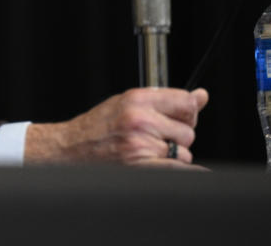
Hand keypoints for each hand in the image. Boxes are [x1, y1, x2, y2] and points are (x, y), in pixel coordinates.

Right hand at [24, 87, 208, 168]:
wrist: (69, 148)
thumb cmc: (98, 126)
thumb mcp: (128, 102)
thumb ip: (165, 100)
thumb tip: (201, 96)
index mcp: (137, 99)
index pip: (186, 102)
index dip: (188, 113)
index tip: (181, 118)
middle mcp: (140, 120)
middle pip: (188, 131)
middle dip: (178, 137)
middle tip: (157, 138)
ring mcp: (140, 144)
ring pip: (184, 154)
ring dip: (173, 157)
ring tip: (147, 152)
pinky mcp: (139, 166)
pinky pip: (178, 171)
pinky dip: (180, 172)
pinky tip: (169, 168)